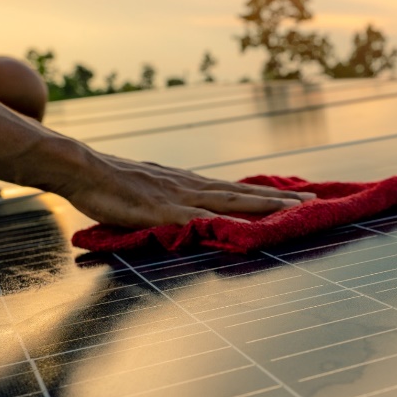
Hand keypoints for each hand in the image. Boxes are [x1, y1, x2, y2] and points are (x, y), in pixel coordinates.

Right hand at [57, 152, 313, 228]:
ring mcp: (178, 197)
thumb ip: (170, 204)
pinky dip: (220, 222)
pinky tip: (240, 228)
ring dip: (263, 206)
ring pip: (229, 202)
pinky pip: (196, 218)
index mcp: (188, 184)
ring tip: (293, 209)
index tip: (295, 197)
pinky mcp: (161, 211)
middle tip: (314, 200)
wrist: (82, 169)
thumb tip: (187, 214)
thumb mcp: (148, 192)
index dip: (266, 195)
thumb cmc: (110, 184)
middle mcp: (191, 187)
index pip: (235, 190)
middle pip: (242, 194)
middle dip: (279, 199)